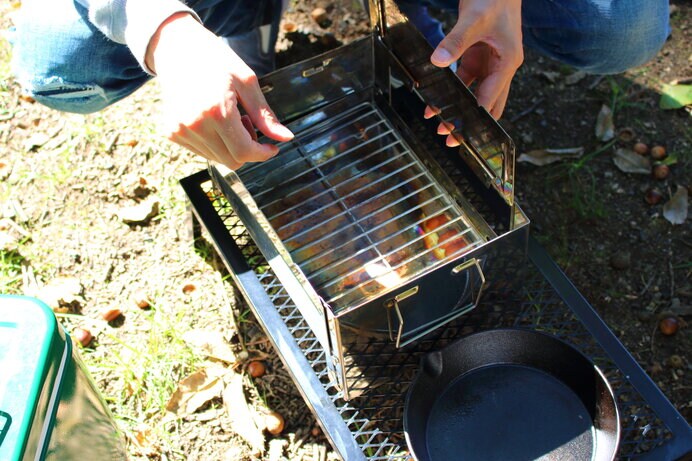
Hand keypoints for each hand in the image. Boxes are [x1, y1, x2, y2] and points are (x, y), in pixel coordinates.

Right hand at [146, 13, 292, 169]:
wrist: (177, 49)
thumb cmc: (215, 60)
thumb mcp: (246, 82)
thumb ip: (264, 114)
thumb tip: (286, 138)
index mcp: (217, 111)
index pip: (244, 152)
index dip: (263, 154)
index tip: (272, 148)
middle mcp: (195, 125)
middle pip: (232, 160)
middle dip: (247, 148)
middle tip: (247, 122)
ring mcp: (180, 130)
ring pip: (218, 158)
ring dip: (230, 145)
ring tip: (229, 117)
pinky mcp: (171, 132)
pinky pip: (201, 152)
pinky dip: (214, 142)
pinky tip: (214, 120)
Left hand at [429, 0, 523, 122]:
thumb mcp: (473, 18)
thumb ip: (456, 41)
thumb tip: (438, 60)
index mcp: (507, 62)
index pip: (490, 98)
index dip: (475, 117)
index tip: (462, 133)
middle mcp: (501, 66)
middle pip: (487, 103)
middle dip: (470, 122)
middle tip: (452, 139)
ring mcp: (490, 62)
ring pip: (475, 94)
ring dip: (459, 108)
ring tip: (440, 123)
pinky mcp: (478, 55)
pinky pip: (465, 79)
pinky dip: (452, 90)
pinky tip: (437, 99)